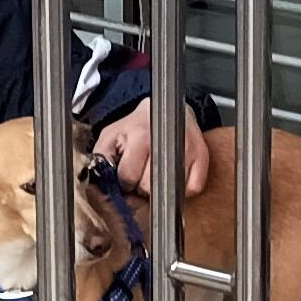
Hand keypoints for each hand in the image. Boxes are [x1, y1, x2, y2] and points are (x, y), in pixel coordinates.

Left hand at [91, 102, 210, 199]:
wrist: (167, 110)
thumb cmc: (135, 128)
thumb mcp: (110, 136)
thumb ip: (101, 157)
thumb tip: (98, 182)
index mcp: (140, 135)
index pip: (128, 177)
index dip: (124, 181)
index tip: (126, 174)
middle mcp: (165, 141)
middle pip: (148, 187)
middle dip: (141, 186)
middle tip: (142, 172)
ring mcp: (187, 149)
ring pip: (169, 190)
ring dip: (161, 188)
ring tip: (156, 170)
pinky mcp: (202, 157)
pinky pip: (191, 189)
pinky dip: (182, 188)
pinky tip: (173, 172)